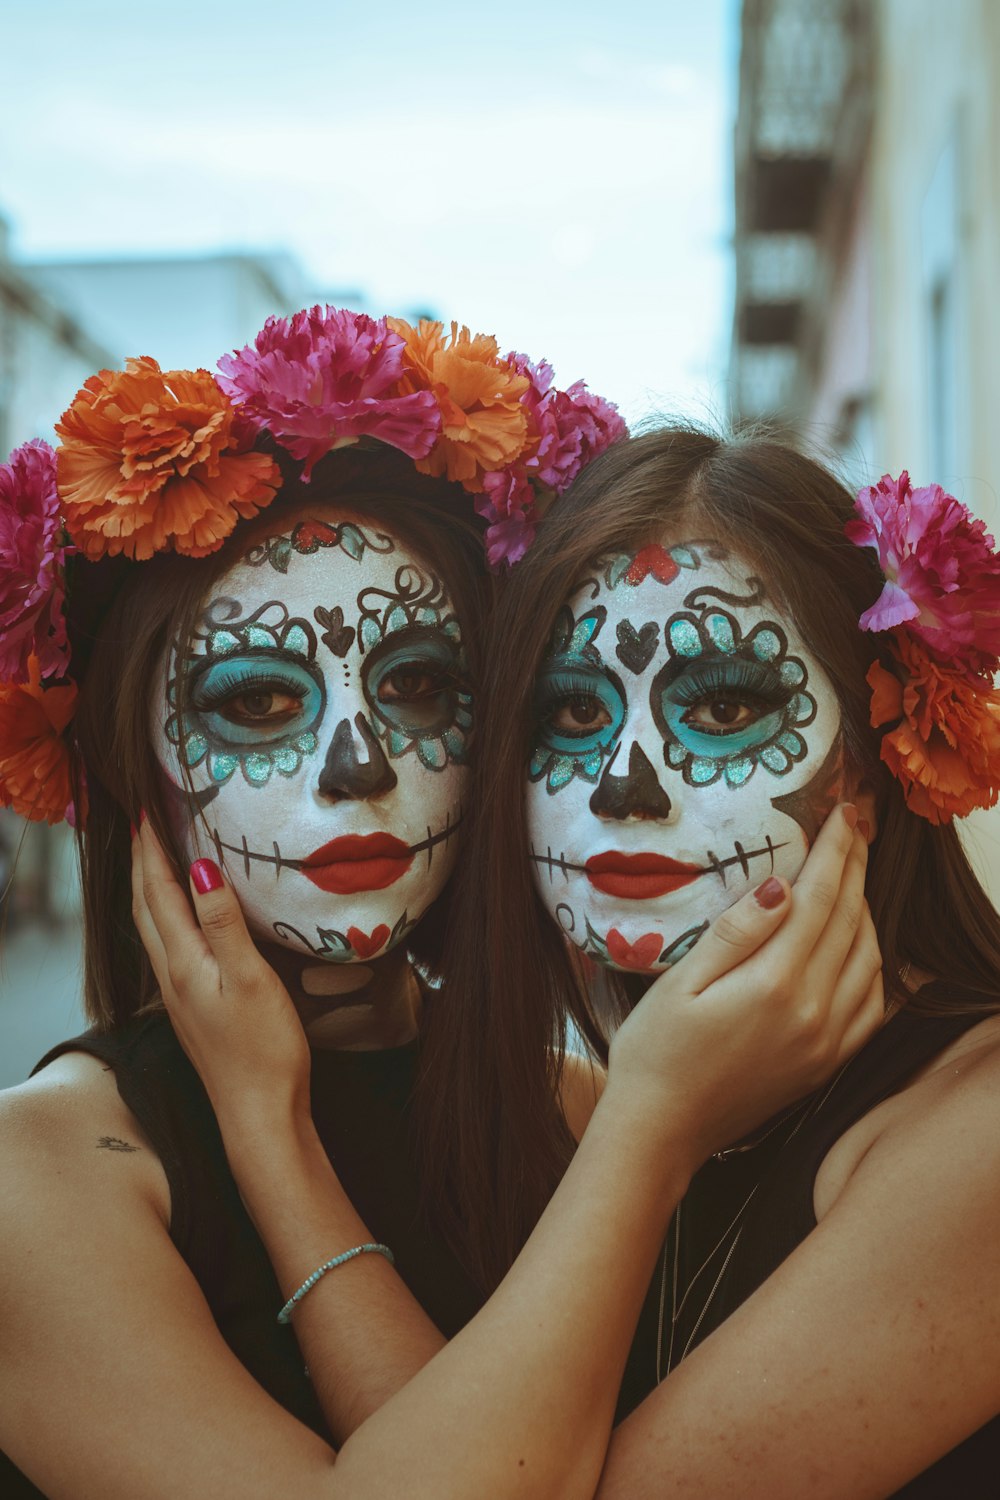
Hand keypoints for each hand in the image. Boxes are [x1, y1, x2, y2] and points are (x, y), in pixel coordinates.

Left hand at [131, 821, 311, 1124]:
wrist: (261, 1114)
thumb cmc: (263, 1050)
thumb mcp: (249, 978)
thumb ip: (222, 923)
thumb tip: (199, 867)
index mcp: (182, 963)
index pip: (157, 892)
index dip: (150, 851)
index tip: (145, 811)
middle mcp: (172, 976)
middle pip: (146, 908)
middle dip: (142, 864)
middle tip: (146, 825)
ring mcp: (180, 995)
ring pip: (154, 928)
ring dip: (151, 889)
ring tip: (159, 859)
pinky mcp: (195, 1009)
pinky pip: (170, 947)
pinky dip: (169, 917)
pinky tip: (186, 919)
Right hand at [606, 804, 882, 1167]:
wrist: (662, 1130)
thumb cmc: (655, 1052)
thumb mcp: (680, 982)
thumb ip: (736, 932)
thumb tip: (782, 886)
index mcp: (774, 986)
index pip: (819, 899)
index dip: (835, 850)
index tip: (844, 813)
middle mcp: (813, 1013)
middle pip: (850, 922)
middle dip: (855, 869)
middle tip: (854, 829)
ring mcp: (826, 1043)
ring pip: (869, 960)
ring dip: (865, 912)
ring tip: (850, 878)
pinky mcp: (826, 1064)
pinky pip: (870, 1005)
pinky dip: (872, 964)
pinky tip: (855, 945)